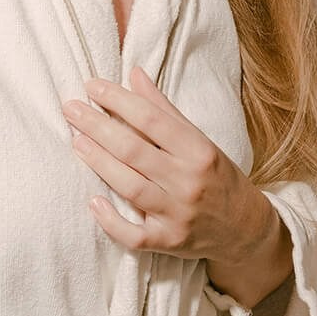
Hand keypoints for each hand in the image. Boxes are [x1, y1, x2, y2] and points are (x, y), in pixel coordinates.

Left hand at [64, 68, 288, 302]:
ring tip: (76, 141)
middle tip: (70, 108)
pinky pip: (134, 236)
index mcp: (199, 150)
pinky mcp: (169, 242)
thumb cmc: (218, 176)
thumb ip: (163, 109)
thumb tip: (133, 73)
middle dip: (97, 126)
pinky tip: (93, 201)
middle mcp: (189, 181)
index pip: (151, 118)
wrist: (246, 228)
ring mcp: (178, 214)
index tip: (91, 86)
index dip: (118, 99)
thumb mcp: (199, 140)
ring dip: (99, 163)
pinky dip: (111, 220)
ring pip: (130, 187)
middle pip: (134, 150)